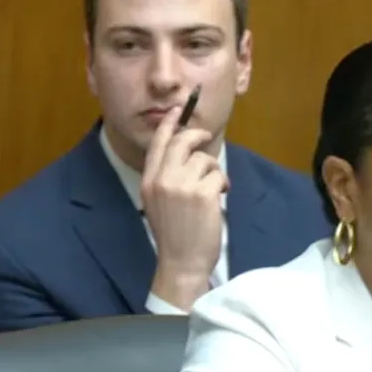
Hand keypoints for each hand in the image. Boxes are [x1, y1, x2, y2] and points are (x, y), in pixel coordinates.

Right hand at [141, 105, 229, 309]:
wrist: (181, 261)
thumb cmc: (174, 235)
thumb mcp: (158, 202)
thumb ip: (166, 178)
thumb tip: (188, 154)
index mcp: (149, 180)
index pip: (159, 143)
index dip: (169, 124)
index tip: (177, 111)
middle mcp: (162, 179)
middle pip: (182, 142)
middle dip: (197, 136)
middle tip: (206, 138)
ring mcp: (182, 185)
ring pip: (203, 159)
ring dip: (213, 169)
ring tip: (215, 187)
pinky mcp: (202, 193)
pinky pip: (217, 174)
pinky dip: (222, 183)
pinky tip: (220, 195)